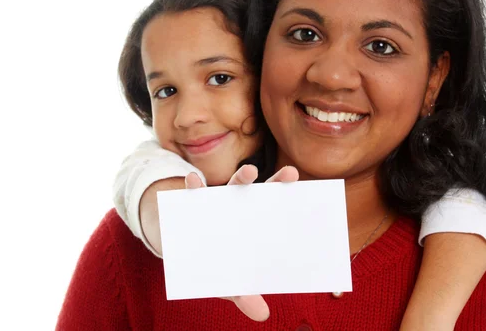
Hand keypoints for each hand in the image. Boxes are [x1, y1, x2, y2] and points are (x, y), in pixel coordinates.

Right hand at [184, 164, 298, 321]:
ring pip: (233, 185)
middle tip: (291, 173)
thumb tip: (262, 315)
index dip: (290, 202)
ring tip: (250, 171)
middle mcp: (241, 206)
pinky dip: (194, 184)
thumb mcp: (227, 282)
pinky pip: (194, 190)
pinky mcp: (193, 200)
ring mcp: (218, 201)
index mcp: (254, 224)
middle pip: (263, 192)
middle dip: (276, 181)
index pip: (276, 210)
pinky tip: (193, 180)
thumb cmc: (212, 265)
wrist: (179, 252)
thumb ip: (243, 294)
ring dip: (242, 176)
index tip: (305, 195)